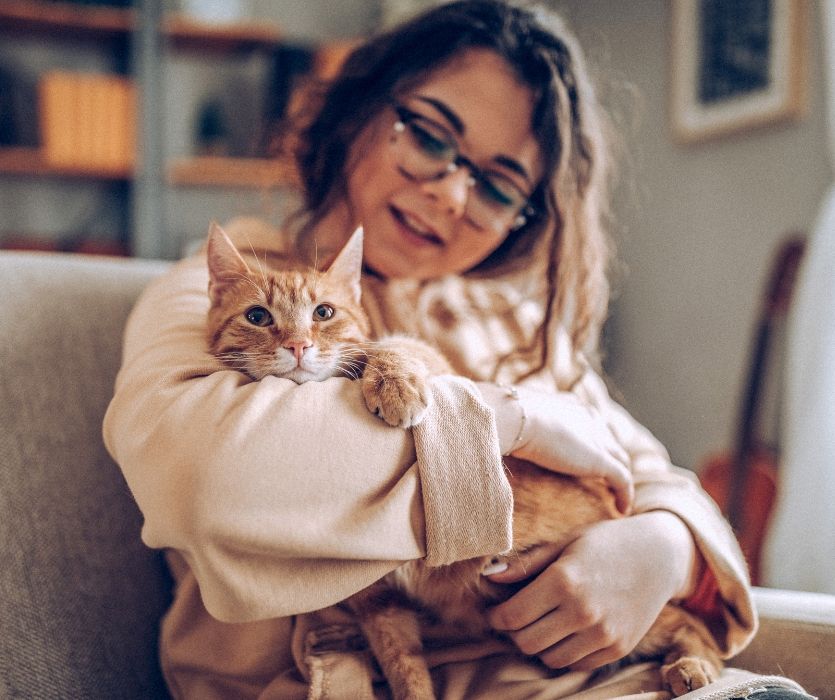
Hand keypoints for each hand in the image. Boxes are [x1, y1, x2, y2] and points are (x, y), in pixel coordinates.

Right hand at [480, 383, 632, 512]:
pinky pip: (622, 479)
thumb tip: (482, 433)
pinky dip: (625, 494)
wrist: (511, 416)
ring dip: (621, 477)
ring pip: (619, 459)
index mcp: (566, 405)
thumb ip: (505, 426)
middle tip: (610, 477)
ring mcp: (596, 438)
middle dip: (612, 455)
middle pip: (608, 438)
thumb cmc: (501, 416)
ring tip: (619, 495)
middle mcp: (586, 418)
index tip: (588, 453)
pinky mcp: (599, 460)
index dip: (591, 437)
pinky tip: (622, 510)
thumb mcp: (505, 417)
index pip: (587, 421)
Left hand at [486, 512, 699, 670]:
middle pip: (526, 642)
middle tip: (516, 619)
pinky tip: (566, 631)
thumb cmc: (606, 542)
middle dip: (514, 633)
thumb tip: (490, 578)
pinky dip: (565, 653)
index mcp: (563, 580)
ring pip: (549, 659)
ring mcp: (603, 634)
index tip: (495, 611)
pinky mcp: (618, 648)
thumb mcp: (565, 543)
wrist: (661, 554)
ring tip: (541, 624)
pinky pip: (577, 665)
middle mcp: (582, 611)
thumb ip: (527, 564)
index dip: (496, 617)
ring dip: (539, 645)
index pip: (512, 616)